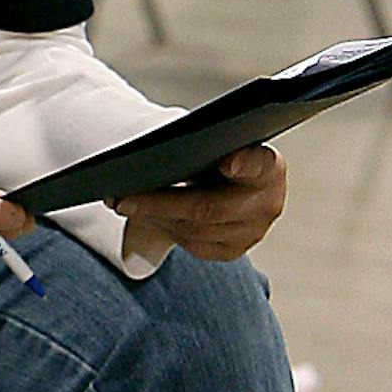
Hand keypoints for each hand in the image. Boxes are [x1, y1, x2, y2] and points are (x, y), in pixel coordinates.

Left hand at [112, 142, 285, 259]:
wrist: (234, 183)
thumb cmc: (220, 154)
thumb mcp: (218, 142)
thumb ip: (202, 142)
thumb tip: (157, 154)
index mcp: (268, 167)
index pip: (260, 163)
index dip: (245, 164)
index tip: (227, 162)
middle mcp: (267, 203)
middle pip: (210, 208)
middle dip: (161, 204)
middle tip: (124, 198)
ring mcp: (253, 232)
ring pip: (197, 232)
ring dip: (155, 218)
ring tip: (123, 204)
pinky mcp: (233, 250)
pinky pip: (194, 246)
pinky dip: (165, 230)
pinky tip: (143, 217)